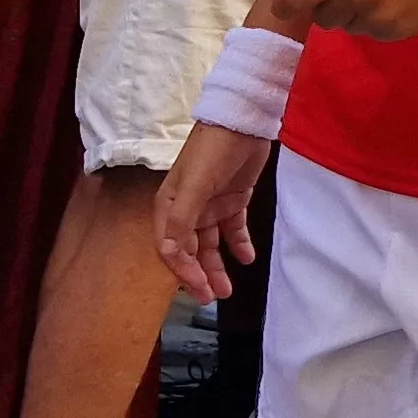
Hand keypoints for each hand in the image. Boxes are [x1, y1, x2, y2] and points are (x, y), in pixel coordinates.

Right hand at [157, 122, 276, 302]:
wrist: (244, 119)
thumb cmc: (213, 149)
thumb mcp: (195, 184)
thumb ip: (183, 219)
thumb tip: (170, 252)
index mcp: (170, 206)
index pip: (170, 248)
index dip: (183, 271)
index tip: (199, 290)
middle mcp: (187, 209)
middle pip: (190, 250)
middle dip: (199, 275)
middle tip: (213, 298)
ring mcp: (210, 205)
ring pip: (211, 245)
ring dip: (217, 267)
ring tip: (228, 290)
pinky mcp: (233, 199)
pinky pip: (233, 230)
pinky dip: (239, 245)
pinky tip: (247, 258)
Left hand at [281, 0, 417, 40]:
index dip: (287, 2)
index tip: (287, 2)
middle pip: (320, 16)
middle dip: (327, 3)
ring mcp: (376, 18)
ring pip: (346, 26)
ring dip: (353, 13)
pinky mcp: (394, 33)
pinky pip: (371, 32)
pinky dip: (376, 21)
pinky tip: (397, 0)